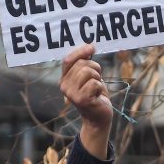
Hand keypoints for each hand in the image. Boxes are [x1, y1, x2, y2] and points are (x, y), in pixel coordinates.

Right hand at [60, 44, 111, 159]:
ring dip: (97, 78)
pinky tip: (97, 96)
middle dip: (94, 68)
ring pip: (88, 72)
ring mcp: (71, 94)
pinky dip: (100, 87)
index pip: (68, 59)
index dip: (80, 51)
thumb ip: (85, 62)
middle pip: (81, 64)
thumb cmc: (95, 94)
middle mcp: (64, 86)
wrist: (98, 117)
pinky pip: (95, 83)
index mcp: (63, 79)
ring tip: (96, 88)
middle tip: (96, 79)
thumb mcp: (89, 75)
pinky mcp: (81, 100)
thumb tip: (90, 46)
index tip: (91, 48)